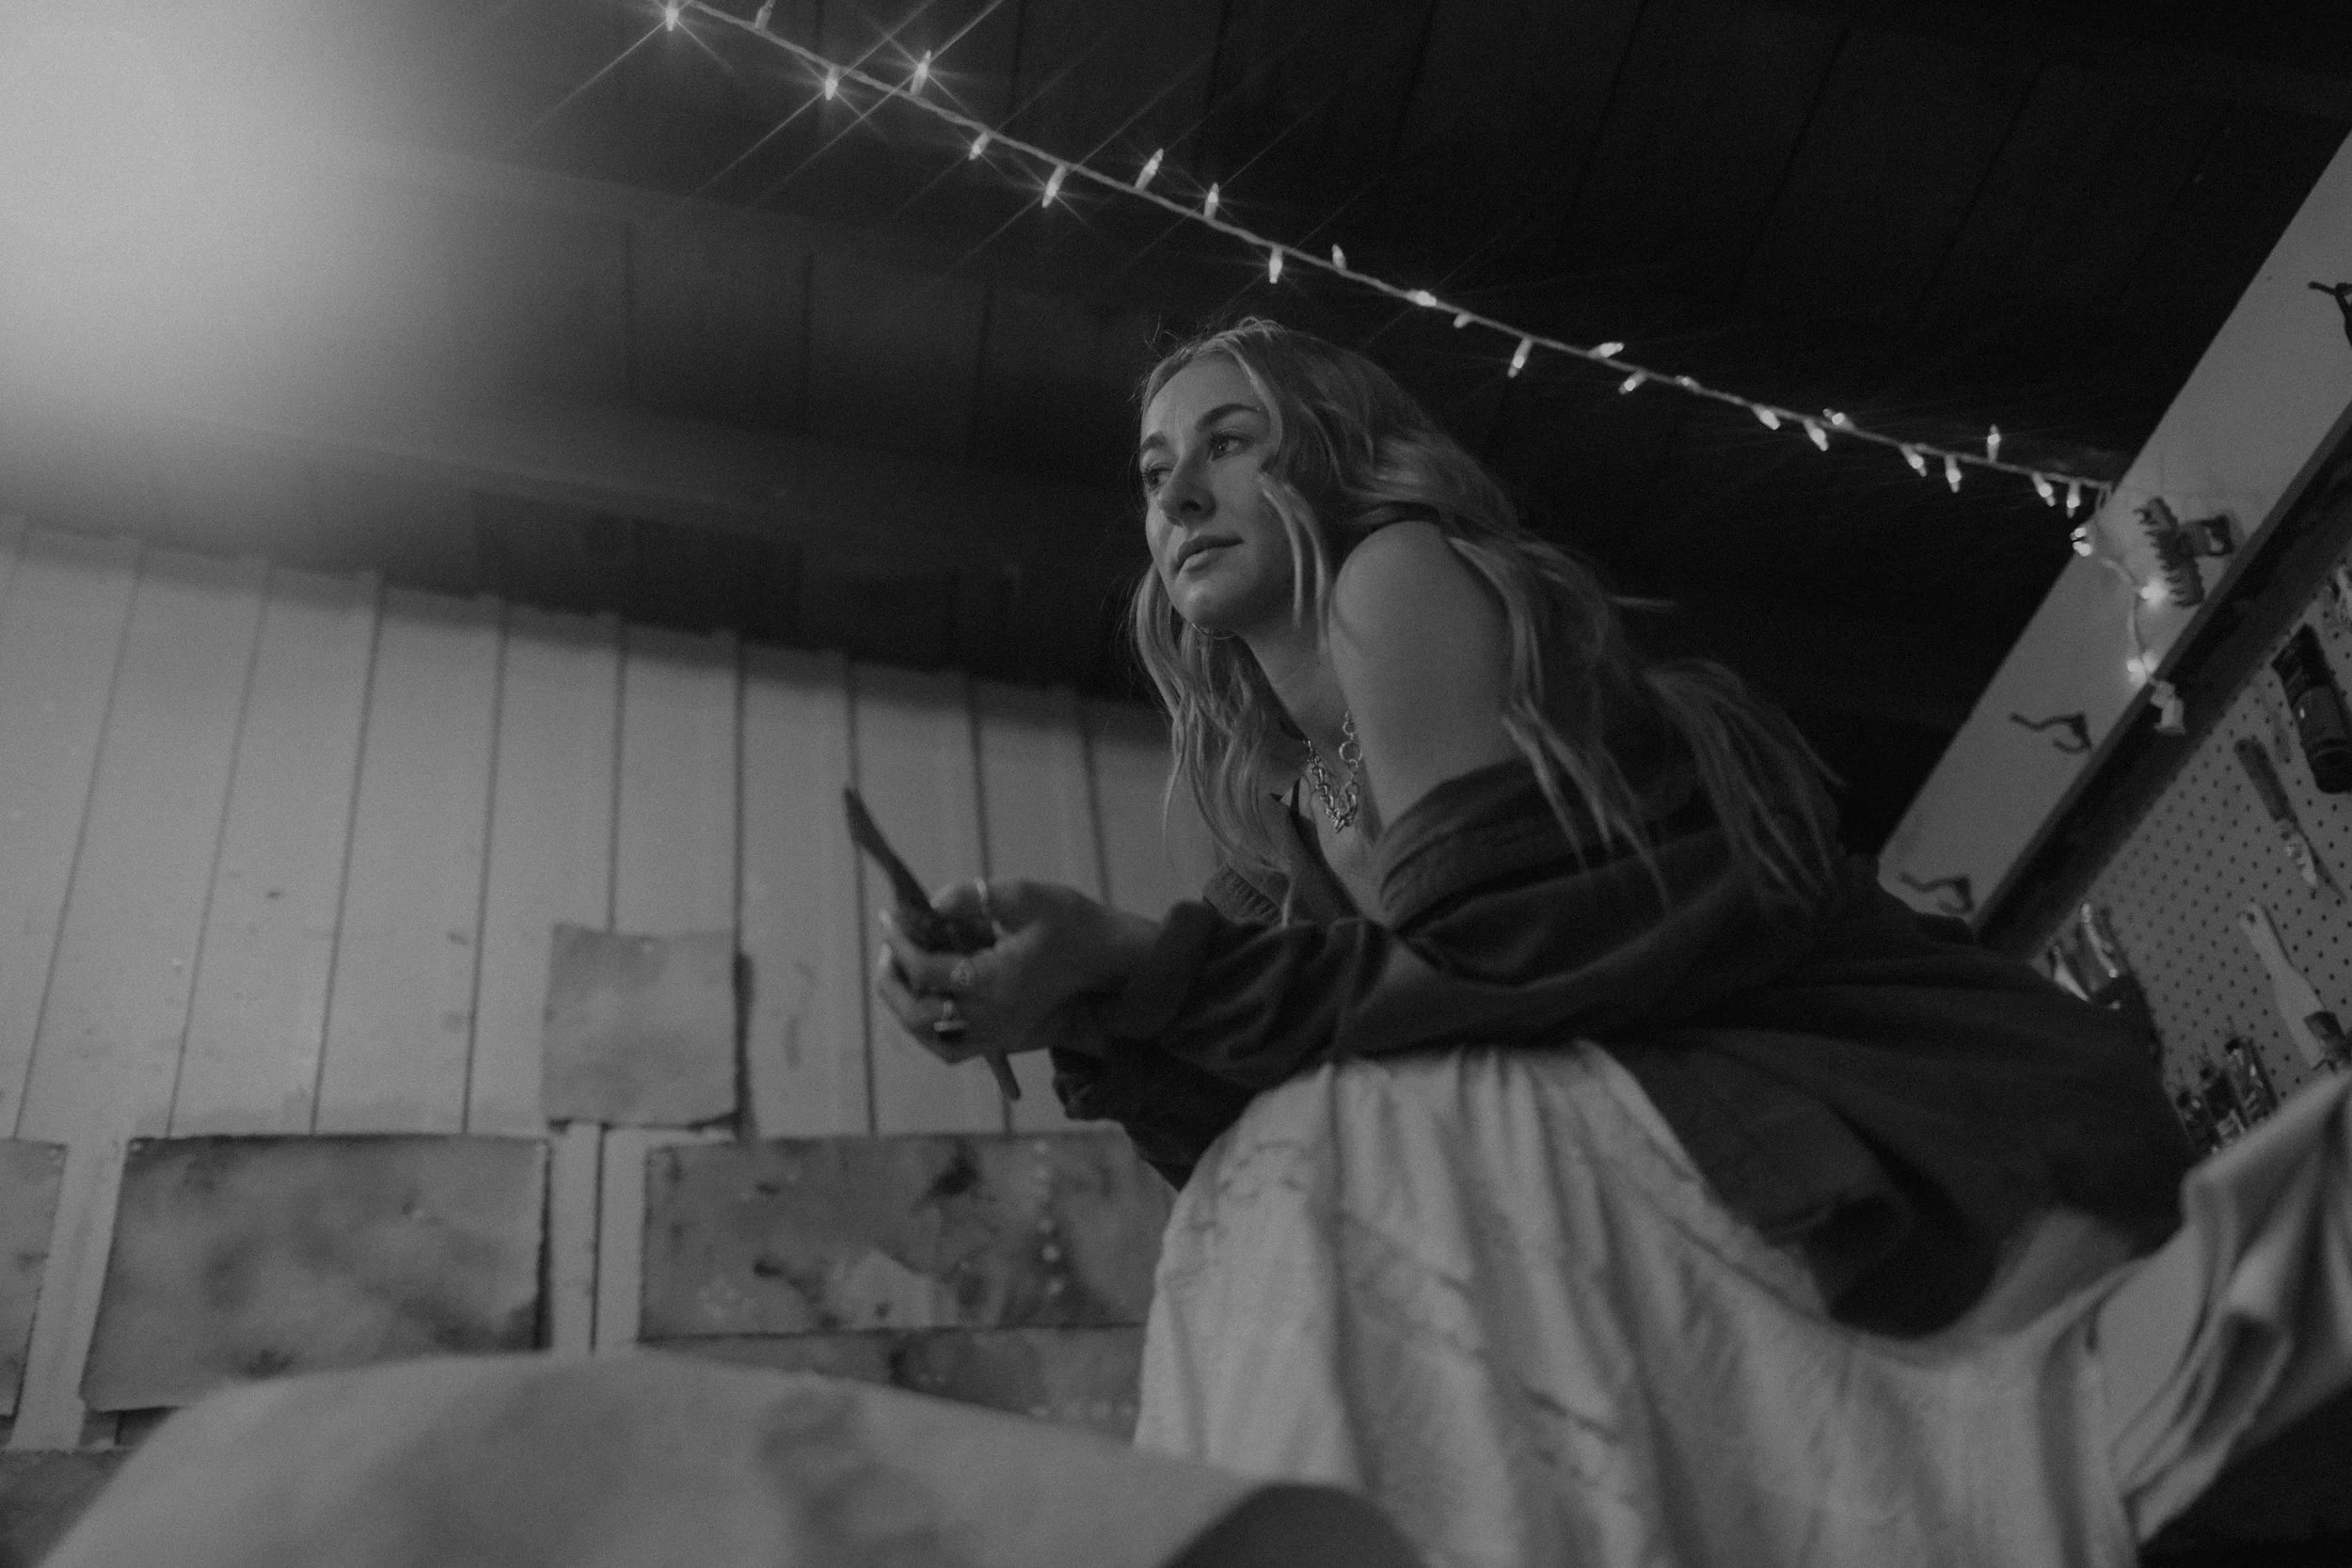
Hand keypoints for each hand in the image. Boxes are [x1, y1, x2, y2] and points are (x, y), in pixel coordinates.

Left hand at [872, 878, 1157, 1068]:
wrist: (1108, 960)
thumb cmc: (1071, 923)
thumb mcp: (1026, 896)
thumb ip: (973, 896)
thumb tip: (931, 904)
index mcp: (996, 981)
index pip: (927, 970)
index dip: (901, 942)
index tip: (889, 916)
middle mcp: (993, 1016)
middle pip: (918, 1013)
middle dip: (892, 979)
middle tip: (887, 947)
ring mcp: (997, 1033)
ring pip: (929, 1036)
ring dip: (903, 1005)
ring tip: (896, 970)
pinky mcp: (1002, 1038)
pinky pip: (951, 1048)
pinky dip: (926, 1028)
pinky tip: (921, 999)